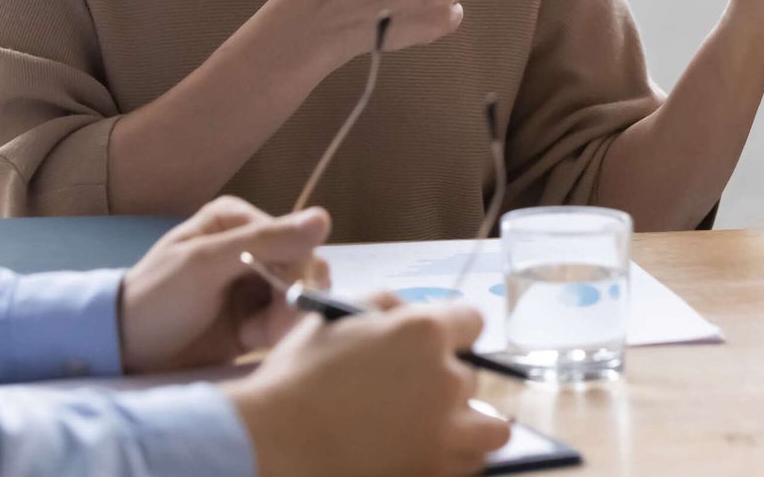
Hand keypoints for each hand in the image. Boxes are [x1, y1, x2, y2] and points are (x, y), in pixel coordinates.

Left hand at [118, 197, 332, 374]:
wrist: (126, 351)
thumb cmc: (158, 299)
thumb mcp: (206, 264)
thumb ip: (265, 242)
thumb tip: (325, 219)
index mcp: (238, 219)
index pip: (294, 239)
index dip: (295, 272)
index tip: (282, 302)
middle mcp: (252, 243)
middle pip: (303, 267)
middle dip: (291, 300)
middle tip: (268, 331)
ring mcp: (254, 280)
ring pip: (300, 294)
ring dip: (285, 319)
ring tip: (254, 337)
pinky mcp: (254, 313)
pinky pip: (288, 318)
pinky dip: (278, 332)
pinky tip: (252, 341)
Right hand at [225, 300, 512, 476]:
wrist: (274, 442)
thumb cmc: (299, 375)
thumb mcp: (336, 315)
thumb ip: (385, 304)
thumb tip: (410, 312)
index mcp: (424, 332)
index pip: (472, 322)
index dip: (452, 331)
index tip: (435, 344)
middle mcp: (446, 381)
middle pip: (473, 377)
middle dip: (448, 380)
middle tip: (413, 392)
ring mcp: (445, 434)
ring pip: (489, 428)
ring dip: (468, 425)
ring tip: (435, 428)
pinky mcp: (435, 473)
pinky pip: (469, 465)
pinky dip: (454, 458)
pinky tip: (424, 451)